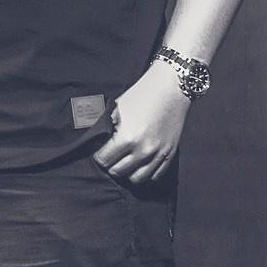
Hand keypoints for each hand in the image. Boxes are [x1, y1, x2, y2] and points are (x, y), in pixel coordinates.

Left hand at [93, 62, 190, 183]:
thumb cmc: (142, 94)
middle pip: (118, 171)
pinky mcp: (169, 154)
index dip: (99, 156)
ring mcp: (158, 154)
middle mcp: (143, 150)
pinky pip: (155, 175)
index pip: (104, 159)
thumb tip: (96, 140)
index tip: (99, 152)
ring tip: (124, 162)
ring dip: (127, 172)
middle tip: (110, 157)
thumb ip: (106, 126)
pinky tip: (140, 163)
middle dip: (111, 164)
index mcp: (127, 137)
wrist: (171, 88)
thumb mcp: (118, 108)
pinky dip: (145, 173)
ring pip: (136, 178)